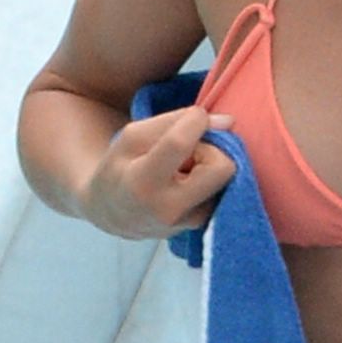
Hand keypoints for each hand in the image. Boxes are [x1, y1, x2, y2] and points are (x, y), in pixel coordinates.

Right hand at [82, 105, 236, 238]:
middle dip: (211, 148)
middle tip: (190, 150)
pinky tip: (187, 184)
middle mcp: (169, 210)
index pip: (181, 143)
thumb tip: (228, 122)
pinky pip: (224, 188)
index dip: (196, 121)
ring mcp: (189, 223)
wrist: (113, 214)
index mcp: (142, 183)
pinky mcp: (204, 225)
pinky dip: (210, 179)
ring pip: (226, 177)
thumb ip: (177, 121)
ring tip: (182, 170)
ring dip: (209, 165)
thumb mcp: (134, 136)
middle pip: (223, 167)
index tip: (194, 116)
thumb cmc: (122, 167)